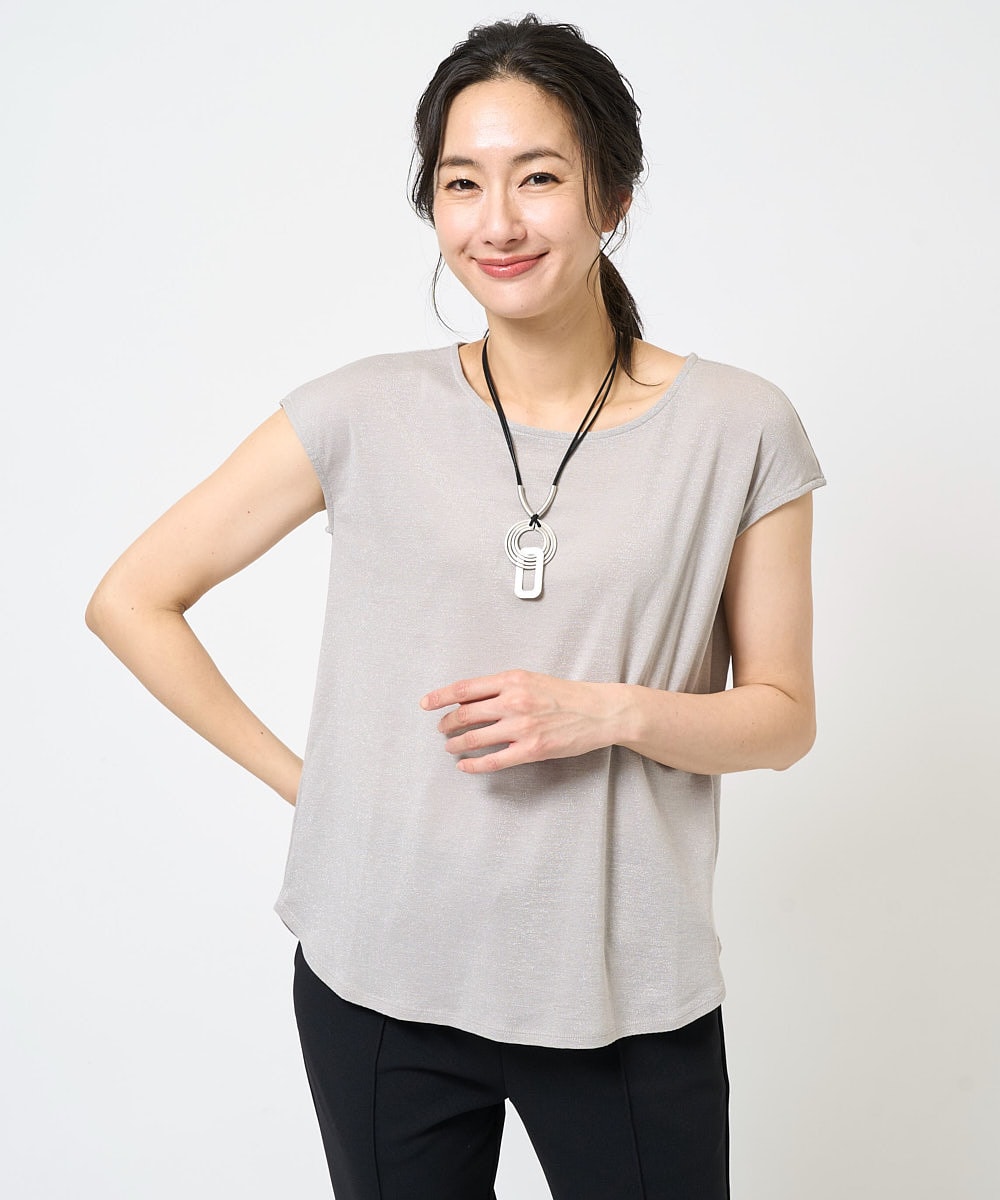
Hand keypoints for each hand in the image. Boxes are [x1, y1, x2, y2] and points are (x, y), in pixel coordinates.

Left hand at [419, 669, 623, 773]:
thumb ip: (501, 688)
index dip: (440, 697)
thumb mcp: (531, 680)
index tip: (426, 704)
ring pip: (474, 738)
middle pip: (465, 714)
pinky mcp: (531, 750)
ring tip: (451, 747)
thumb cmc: (565, 695)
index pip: (465, 688)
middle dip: (447, 724)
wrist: (599, 711)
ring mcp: (522, 727)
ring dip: (456, 744)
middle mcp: (514, 701)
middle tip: (442, 729)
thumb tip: (469, 699)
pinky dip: (473, 765)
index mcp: (512, 680)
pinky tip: (464, 766)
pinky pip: (493, 760)